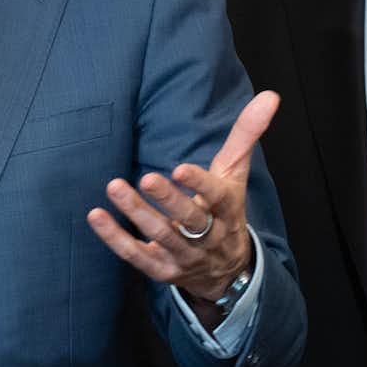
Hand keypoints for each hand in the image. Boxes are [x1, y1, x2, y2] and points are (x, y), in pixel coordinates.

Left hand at [87, 90, 278, 307]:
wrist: (226, 269)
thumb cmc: (226, 210)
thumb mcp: (236, 174)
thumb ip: (246, 134)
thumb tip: (270, 96)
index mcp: (228, 210)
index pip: (217, 198)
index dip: (200, 185)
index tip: (181, 169)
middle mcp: (209, 237)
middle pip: (190, 221)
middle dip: (168, 201)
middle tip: (147, 178)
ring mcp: (185, 256)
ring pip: (161, 236)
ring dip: (137, 213)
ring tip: (115, 187)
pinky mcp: (162, 270)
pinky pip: (136, 256)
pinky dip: (115, 238)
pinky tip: (96, 216)